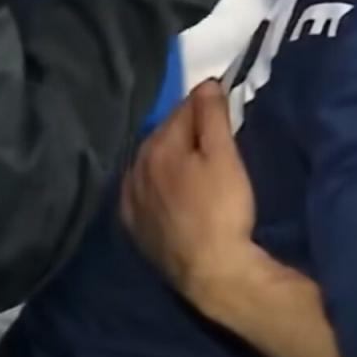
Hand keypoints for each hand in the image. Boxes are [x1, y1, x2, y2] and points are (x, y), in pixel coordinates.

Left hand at [121, 82, 257, 300]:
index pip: (182, 109)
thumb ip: (213, 116)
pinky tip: (171, 190)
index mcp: (157, 146)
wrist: (211, 272)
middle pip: (163, 135)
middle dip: (185, 129)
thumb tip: (206, 83)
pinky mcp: (134, 226)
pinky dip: (156, 183)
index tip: (224, 104)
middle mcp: (135, 168)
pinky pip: (142, 191)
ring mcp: (130, 199)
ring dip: (169, 156)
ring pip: (150, 163)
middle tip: (213, 135)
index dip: (206, 103)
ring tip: (194, 162)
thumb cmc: (224, 209)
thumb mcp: (225, 156)